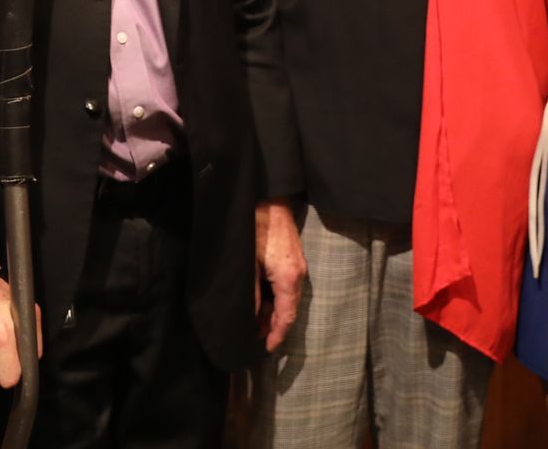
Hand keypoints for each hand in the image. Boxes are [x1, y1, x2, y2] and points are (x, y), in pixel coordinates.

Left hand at [253, 199, 306, 351]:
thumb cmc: (255, 228)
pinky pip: (286, 285)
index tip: (266, 349)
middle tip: (253, 337)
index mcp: (289, 279)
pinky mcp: (293, 257)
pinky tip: (260, 299)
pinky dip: (275, 297)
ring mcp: (298, 265)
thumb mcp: (248, 264)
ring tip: (253, 321)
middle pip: (288, 309)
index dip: (276, 336)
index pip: (287, 317)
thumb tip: (250, 318)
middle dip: (272, 325)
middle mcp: (299, 275)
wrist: (266, 196)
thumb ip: (250, 294)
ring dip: (272, 311)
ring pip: (287, 297)